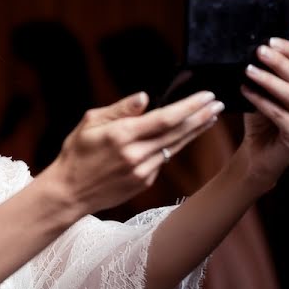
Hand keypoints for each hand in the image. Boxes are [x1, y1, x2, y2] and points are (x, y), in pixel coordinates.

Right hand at [46, 90, 222, 214]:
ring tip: (209, 118)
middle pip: (177, 132)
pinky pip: (162, 160)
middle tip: (218, 104)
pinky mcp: (144, 183)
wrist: (70, 191)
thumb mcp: (90, 123)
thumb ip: (120, 109)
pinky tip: (179, 137)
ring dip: (194, 132)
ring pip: (175, 147)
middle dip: (201, 117)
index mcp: (121, 135)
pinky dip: (172, 146)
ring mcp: (142, 171)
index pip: (165, 118)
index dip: (189, 106)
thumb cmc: (76, 153)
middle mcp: (135, 154)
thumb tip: (145, 97)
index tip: (206, 96)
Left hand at [240, 32, 288, 189]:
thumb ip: (276, 68)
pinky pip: (279, 114)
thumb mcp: (267, 89)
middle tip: (258, 51)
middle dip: (278, 62)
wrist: (258, 151)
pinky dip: (261, 101)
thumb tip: (282, 37)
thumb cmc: (263, 117)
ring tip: (248, 70)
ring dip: (268, 80)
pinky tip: (245, 91)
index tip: (270, 40)